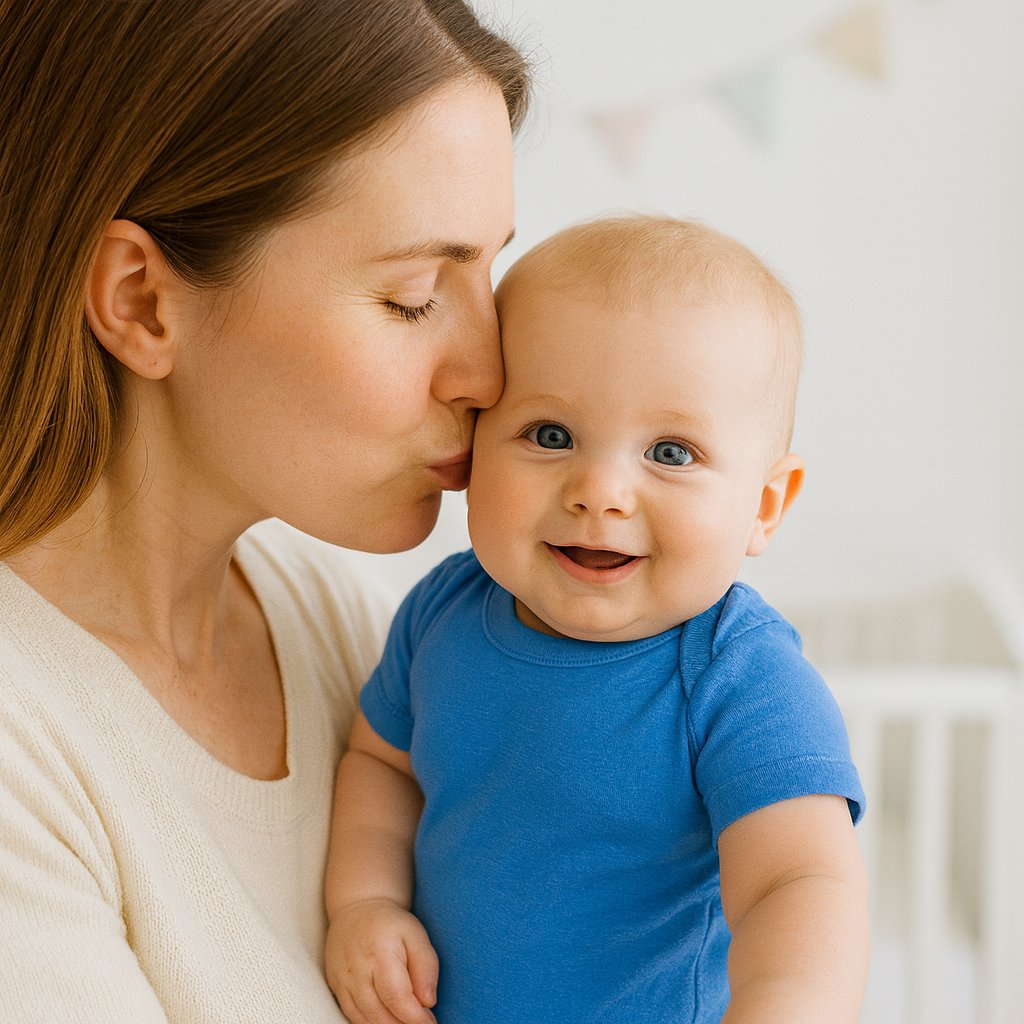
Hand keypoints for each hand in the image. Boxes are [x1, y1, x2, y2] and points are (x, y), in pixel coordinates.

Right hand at [326, 898, 438, 1023]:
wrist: (358, 907)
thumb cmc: (391, 923)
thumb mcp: (416, 935)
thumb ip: (426, 967)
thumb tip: (428, 1001)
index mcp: (380, 953)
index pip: (397, 996)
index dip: (415, 1017)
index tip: (431, 1023)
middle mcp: (357, 970)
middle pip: (379, 1014)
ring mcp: (343, 980)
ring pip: (364, 1019)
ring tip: (405, 1022)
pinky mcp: (336, 987)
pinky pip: (351, 1015)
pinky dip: (369, 1023)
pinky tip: (386, 1020)